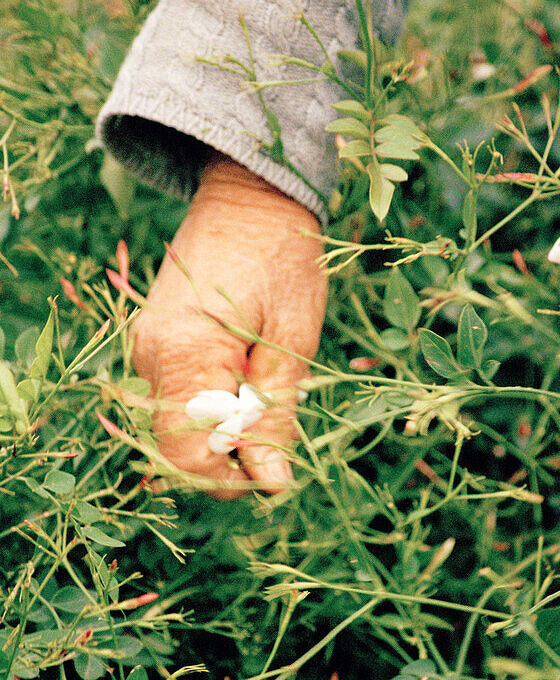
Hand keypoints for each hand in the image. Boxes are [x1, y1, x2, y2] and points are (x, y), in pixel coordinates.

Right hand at [131, 152, 327, 497]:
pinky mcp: (156, 343)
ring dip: (223, 432)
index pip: (187, 456)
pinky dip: (212, 407)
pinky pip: (178, 399)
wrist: (250, 195)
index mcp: (183, 353)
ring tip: (265, 397)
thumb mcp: (291, 341)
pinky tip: (247, 381)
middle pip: (177, 448)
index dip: (231, 478)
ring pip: (177, 427)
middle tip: (278, 430)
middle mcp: (151, 356)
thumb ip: (274, 416)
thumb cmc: (282, 258)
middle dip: (230, 457)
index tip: (275, 469)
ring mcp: (148, 348)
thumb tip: (272, 484)